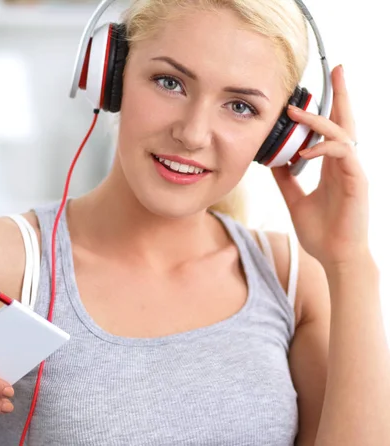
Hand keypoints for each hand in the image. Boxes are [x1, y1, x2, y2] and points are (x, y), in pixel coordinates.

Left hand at [271, 65, 368, 269]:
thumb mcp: (294, 198)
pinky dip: (324, 149)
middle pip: (347, 121)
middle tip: (337, 68)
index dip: (329, 106)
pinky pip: (343, 155)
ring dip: (320, 120)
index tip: (320, 86)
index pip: (333, 129)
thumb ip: (286, 178)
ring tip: (296, 112)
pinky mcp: (356, 182)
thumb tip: (272, 159)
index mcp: (333, 165)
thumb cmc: (320, 230)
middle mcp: (345, 164)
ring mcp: (353, 171)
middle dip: (342, 94)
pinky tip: (306, 152)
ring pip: (343, 133)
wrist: (334, 257)